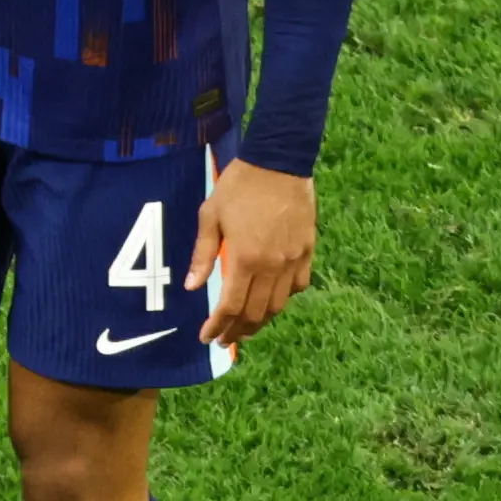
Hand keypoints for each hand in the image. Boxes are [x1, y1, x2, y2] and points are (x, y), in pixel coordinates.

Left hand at [184, 159, 315, 349]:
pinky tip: (272, 300)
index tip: (207, 338)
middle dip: (237, 331)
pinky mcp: (308, 250)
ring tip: (246, 328)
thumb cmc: (239, 186)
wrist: (278, 161)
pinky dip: (284, 299)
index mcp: (245, 259)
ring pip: (278, 305)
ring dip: (261, 321)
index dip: (217, 326)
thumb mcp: (210, 216)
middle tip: (224, 338)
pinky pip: (298, 286)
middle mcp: (272, 266)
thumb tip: (192, 287)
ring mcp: (293, 260)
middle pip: (255, 313)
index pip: (230, 307)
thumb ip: (203, 255)